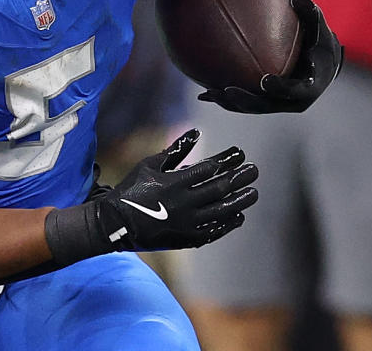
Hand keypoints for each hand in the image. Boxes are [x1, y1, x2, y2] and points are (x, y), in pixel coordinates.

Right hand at [45, 130, 257, 262]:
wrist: (116, 223)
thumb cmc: (132, 189)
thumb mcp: (149, 164)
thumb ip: (175, 150)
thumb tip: (195, 133)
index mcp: (174, 182)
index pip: (208, 169)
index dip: (226, 160)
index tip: (240, 153)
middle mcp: (184, 203)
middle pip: (219, 189)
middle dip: (239, 178)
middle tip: (254, 170)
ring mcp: (187, 223)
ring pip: (221, 211)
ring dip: (240, 201)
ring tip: (253, 192)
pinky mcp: (187, 238)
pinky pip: (214, 231)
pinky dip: (228, 223)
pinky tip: (238, 216)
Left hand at [199, 0, 343, 113]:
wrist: (319, 60)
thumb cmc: (317, 39)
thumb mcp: (316, 26)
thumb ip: (308, 12)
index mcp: (311, 86)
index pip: (295, 90)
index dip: (280, 88)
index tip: (264, 81)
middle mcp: (294, 101)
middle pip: (268, 105)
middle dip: (247, 101)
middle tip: (227, 90)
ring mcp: (278, 104)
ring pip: (252, 107)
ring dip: (231, 103)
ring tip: (209, 93)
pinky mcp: (265, 102)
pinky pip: (244, 104)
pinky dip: (226, 100)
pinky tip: (204, 94)